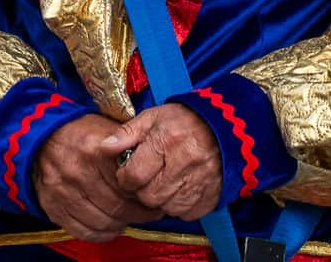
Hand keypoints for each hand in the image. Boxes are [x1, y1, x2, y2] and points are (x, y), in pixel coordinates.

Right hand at [32, 115, 161, 241]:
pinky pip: (84, 231)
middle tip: (147, 213)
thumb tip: (154, 162)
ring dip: (121, 224)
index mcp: (95, 151)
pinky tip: (109, 225)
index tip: (154, 199)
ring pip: (103, 222)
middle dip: (138, 214)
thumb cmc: (79, 133)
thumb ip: (129, 143)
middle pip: (119, 207)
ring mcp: (63, 192)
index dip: (145, 196)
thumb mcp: (106, 128)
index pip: (130, 185)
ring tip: (128, 217)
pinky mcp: (53, 207)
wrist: (40, 137)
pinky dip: (101, 233)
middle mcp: (77, 172)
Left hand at [109, 104, 223, 220]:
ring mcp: (201, 182)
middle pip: (149, 196)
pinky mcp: (212, 196)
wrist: (225, 127)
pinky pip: (187, 213)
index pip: (134, 175)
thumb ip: (127, 133)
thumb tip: (105, 146)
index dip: (126, 177)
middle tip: (147, 177)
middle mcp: (185, 163)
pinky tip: (180, 189)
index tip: (129, 173)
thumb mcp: (152, 118)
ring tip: (164, 181)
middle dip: (142, 190)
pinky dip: (180, 206)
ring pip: (167, 207)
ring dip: (161, 199)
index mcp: (166, 142)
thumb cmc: (184, 121)